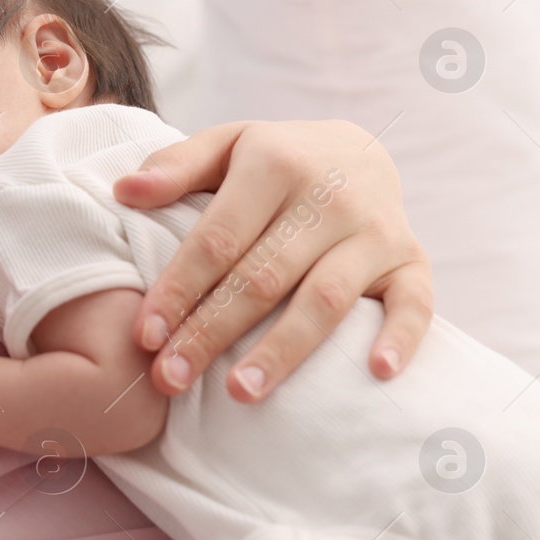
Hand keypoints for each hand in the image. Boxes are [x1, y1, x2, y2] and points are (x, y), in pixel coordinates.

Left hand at [113, 120, 432, 401]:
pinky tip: (375, 373)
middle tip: (171, 379)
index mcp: (276, 164)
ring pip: (325, 300)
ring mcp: (376, 232)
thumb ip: (175, 167)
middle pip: (263, 278)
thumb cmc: (274, 160)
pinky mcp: (412, 259)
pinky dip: (400, 338)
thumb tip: (124, 192)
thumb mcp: (226, 146)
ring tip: (240, 393)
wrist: (360, 150)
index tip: (145, 337)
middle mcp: (331, 197)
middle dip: (212, 333)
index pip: (218, 239)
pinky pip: (415, 303)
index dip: (179, 289)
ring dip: (282, 351)